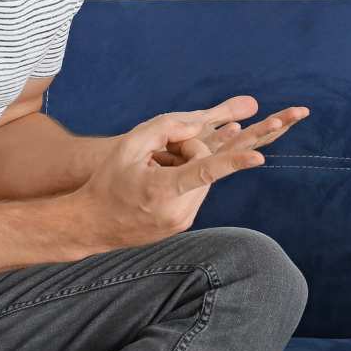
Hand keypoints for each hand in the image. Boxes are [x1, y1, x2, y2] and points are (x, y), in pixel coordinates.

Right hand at [77, 96, 309, 250]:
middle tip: (158, 155)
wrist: (91, 225)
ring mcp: (183, 221)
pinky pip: (197, 191)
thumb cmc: (107, 182)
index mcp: (163, 190)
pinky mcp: (185, 224)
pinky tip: (157, 185)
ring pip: (204, 177)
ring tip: (153, 173)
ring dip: (187, 165)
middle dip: (188, 150)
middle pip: (205, 163)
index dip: (234, 162)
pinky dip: (185, 180)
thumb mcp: (129, 146)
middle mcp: (178, 211)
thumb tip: (198, 125)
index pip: (205, 171)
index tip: (259, 157)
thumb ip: (165, 128)